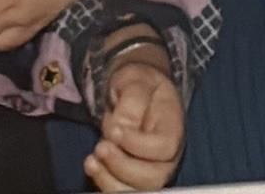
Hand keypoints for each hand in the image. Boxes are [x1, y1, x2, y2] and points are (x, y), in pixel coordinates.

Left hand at [86, 62, 184, 191]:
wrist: (134, 91)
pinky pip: (122, 188)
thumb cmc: (139, 85)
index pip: (164, 147)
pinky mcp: (132, 176)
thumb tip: (120, 127)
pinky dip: (105, 182)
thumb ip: (132, 103)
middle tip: (101, 147)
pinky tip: (92, 166)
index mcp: (172, 128)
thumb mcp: (136, 82)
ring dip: (111, 180)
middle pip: (153, 177)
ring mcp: (150, 169)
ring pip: (137, 190)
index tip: (114, 130)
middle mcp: (166, 156)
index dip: (138, 145)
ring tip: (92, 161)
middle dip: (123, 166)